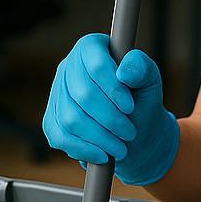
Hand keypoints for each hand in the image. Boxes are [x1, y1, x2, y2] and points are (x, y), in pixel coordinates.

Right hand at [42, 34, 179, 186]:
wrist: (132, 129)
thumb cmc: (140, 99)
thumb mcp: (149, 81)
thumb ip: (142, 68)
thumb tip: (124, 73)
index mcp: (91, 47)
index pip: (96, 65)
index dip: (113, 89)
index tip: (130, 108)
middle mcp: (68, 66)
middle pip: (83, 95)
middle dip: (110, 119)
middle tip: (130, 133)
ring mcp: (56, 93)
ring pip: (70, 118)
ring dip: (99, 137)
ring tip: (121, 147)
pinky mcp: (51, 119)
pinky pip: (59, 137)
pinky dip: (83, 149)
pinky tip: (102, 154)